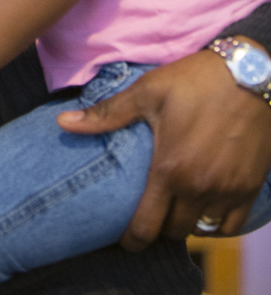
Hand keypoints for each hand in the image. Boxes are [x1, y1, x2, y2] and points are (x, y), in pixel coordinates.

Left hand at [56, 49, 270, 249]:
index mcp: (171, 169)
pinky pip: (231, 225)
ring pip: (203, 230)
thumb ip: (107, 115)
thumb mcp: (147, 92)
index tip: (125, 239)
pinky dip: (216, 222)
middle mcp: (200, 188)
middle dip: (159, 226)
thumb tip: (62, 123)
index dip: (132, 240)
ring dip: (187, 223)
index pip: (147, 226)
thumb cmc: (194, 80)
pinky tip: (205, 203)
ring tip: (175, 205)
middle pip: (174, 231)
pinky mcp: (250, 186)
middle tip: (151, 210)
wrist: (249, 73)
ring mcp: (228, 190)